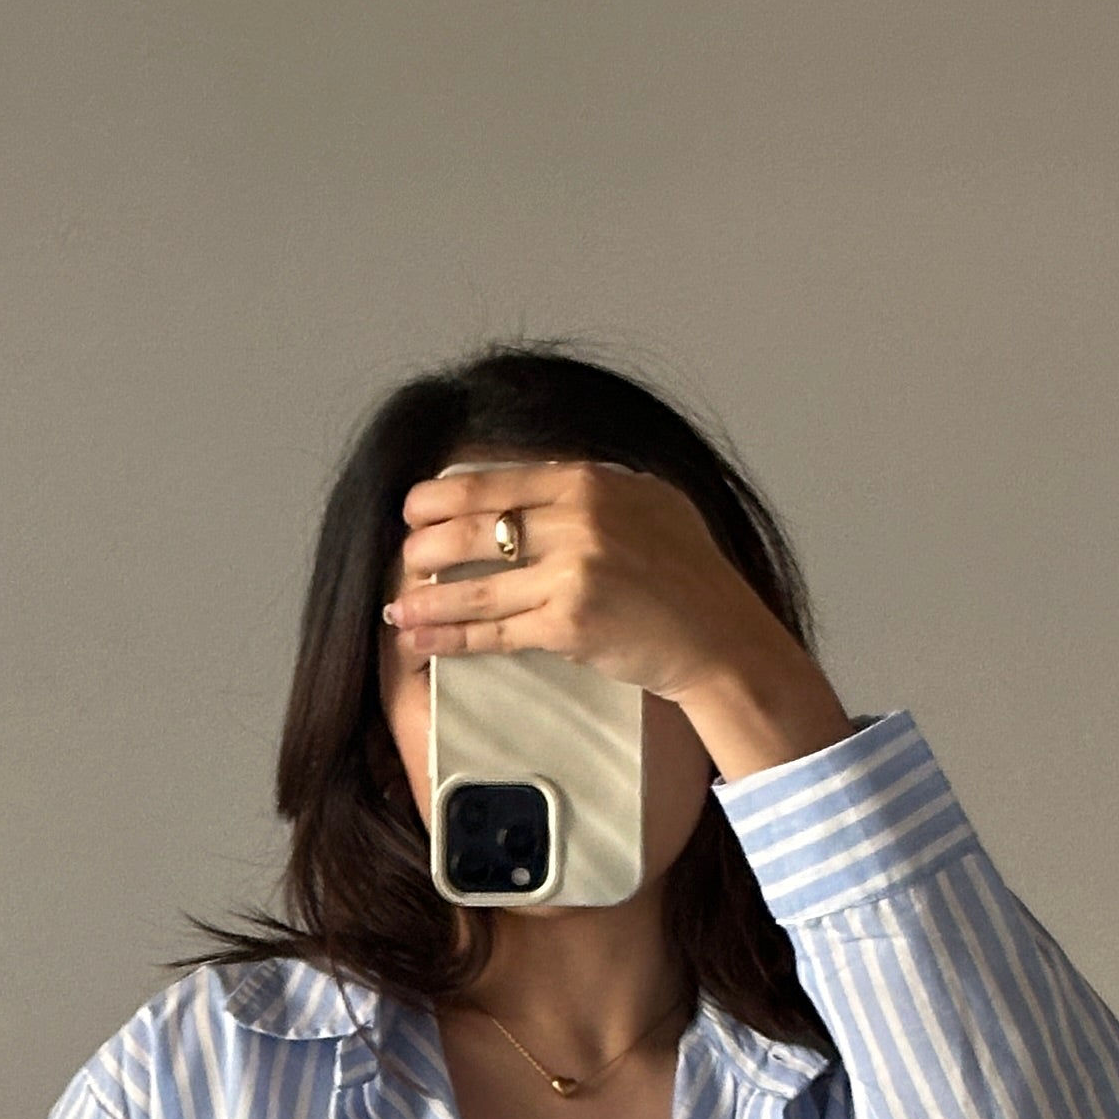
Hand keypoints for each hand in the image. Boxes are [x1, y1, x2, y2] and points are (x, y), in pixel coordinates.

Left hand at [383, 460, 852, 777]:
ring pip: (477, 585)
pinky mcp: (570, 625)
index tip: (415, 508)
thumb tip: (539, 478)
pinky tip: (422, 640)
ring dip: (427, 597)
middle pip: (476, 529)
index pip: (496, 482)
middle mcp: (579, 520)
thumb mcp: (649, 503)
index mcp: (591, 482)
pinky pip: (495, 631)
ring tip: (397, 605)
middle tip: (404, 557)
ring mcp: (573, 573)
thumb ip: (593, 488)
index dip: (443, 496)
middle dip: (425, 545)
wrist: (722, 637)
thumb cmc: (690, 575)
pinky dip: (451, 638)